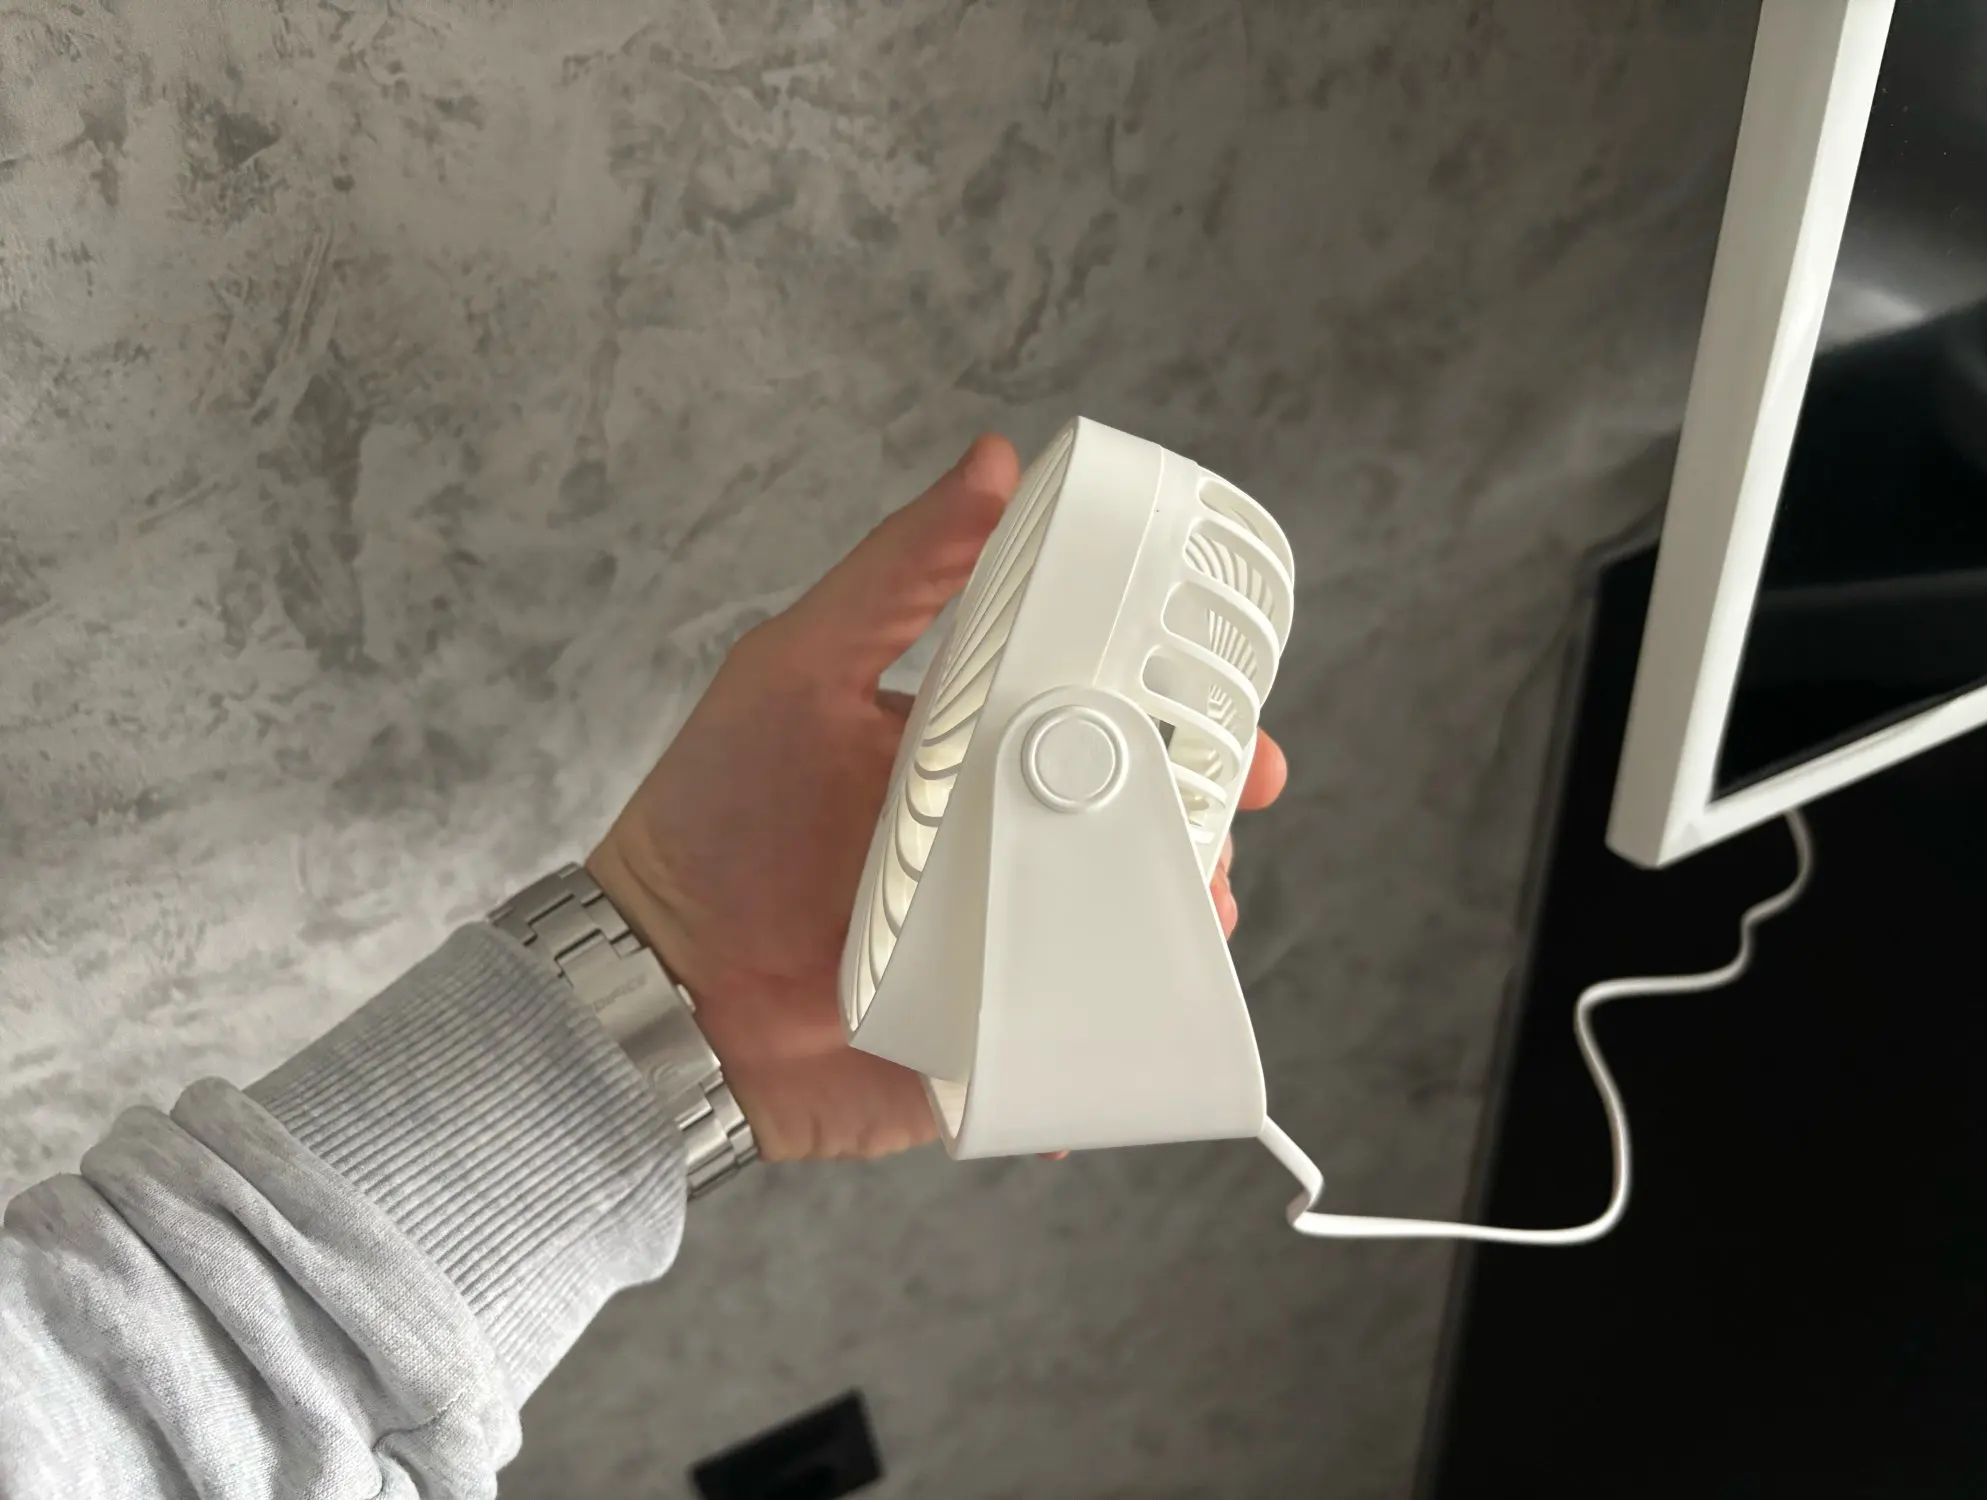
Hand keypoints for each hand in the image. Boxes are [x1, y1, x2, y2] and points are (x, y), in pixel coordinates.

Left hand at [589, 436, 1288, 1161]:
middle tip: (1239, 804)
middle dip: (1204, 814)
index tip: (1233, 713)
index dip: (1173, 711)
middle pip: (1132, 817)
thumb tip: (994, 463)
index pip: (1092, 715)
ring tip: (1201, 904)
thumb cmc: (714, 821)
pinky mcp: (997, 1021)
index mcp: (969, 750)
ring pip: (1125, 913)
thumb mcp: (797, 669)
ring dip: (1182, 908)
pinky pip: (1086, 1015)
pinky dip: (1134, 1011)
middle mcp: (998, 836)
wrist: (661, 990)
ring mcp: (1002, 931)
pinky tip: (1158, 1000)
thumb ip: (897, 573)